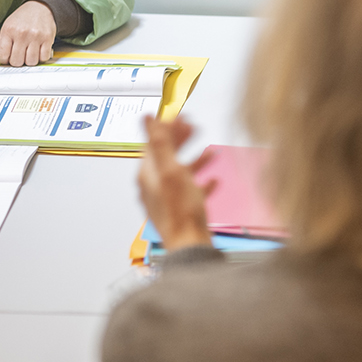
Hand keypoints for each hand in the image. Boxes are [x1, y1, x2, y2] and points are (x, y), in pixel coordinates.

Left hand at [0, 0, 56, 64]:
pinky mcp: (47, 38)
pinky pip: (43, 57)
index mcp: (8, 31)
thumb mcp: (7, 29)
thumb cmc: (22, 19)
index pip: (2, 55)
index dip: (4, 60)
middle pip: (17, 61)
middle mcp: (22, 33)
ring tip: (29, 53)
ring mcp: (35, 36)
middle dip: (17, 61)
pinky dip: (41, 57)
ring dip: (30, 60)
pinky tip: (38, 51)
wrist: (40, 7)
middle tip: (19, 54)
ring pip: (31, 61)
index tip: (7, 57)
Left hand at [138, 115, 214, 250]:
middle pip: (167, 155)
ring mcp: (166, 198)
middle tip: (195, 127)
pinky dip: (200, 180)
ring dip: (194, 159)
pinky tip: (213, 180)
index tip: (182, 116)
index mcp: (148, 174)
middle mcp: (154, 186)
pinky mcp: (179, 210)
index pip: (154, 143)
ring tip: (210, 151)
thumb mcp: (172, 171)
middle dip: (181, 139)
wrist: (190, 245)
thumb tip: (148, 119)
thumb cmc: (181, 211)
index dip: (168, 127)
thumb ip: (161, 143)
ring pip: (180, 172)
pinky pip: (190, 190)